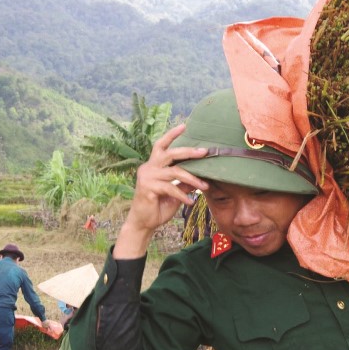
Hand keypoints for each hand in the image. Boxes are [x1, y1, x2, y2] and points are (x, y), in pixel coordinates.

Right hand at [114, 124, 208, 257]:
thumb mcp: (175, 192)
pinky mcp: (148, 188)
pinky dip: (183, 195)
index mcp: (153, 165)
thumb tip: (200, 174)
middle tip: (205, 152)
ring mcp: (147, 177)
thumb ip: (184, 181)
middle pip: (170, 154)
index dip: (172, 135)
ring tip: (205, 186)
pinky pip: (171, 188)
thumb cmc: (159, 206)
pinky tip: (191, 202)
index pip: (162, 145)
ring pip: (174, 172)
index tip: (185, 126)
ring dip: (192, 179)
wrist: (143, 223)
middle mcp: (148, 167)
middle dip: (189, 151)